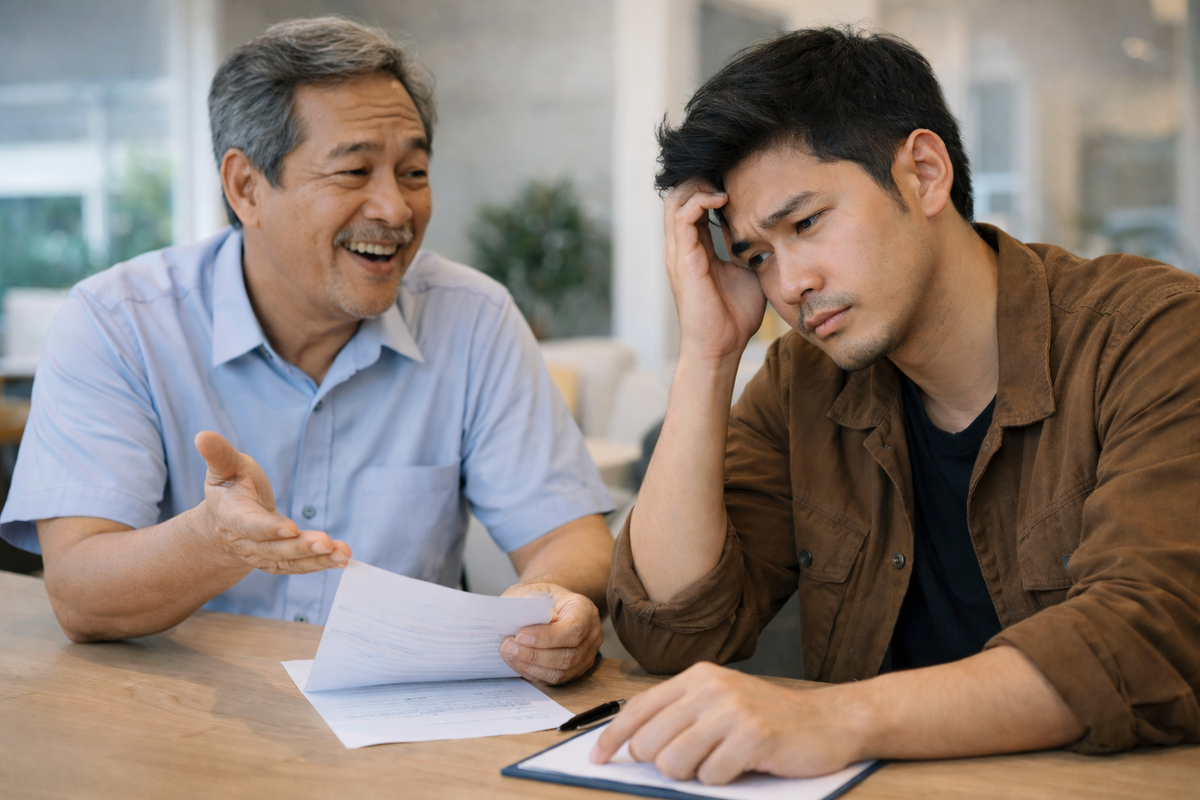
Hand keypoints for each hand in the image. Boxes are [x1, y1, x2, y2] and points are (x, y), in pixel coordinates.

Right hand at [194, 431, 351, 573]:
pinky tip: (341, 561)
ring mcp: (261, 554)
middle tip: (327, 542)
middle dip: (300, 547)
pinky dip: (320, 565)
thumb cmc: (231, 485)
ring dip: (316, 559)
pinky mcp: (277, 560)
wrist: (225, 520)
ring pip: (288, 561)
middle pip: (273, 548)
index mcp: (231, 515)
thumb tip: (203, 436)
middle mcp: (245, 541)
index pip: (249, 524)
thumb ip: (219, 454)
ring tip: (342, 554)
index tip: (291, 528)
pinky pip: (298, 567)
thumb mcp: (225, 467)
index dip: (268, 528)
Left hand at [498, 581, 603, 684]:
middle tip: (508, 646)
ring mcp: (585, 656)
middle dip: (534, 654)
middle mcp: (591, 635)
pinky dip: (532, 672)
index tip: (521, 635)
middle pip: (568, 655)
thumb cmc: (540, 598)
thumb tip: (525, 624)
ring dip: (530, 665)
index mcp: (585, 610)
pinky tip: (516, 661)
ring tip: (508, 653)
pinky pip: (554, 679)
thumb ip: (531, 604)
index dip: (547, 637)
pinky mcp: (574, 671)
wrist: (547, 606)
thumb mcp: (534, 591)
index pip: (574, 629)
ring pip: (560, 671)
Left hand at [591, 662, 861, 784]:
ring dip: (693, 774)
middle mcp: (710, 689)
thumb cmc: (770, 717)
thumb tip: (630, 744)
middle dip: (663, 764)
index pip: (638, 709)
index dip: (612, 738)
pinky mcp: (753, 737)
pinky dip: (723, 780)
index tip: (597, 758)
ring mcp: (732, 711)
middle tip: (694, 761)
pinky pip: (711, 776)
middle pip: (649, 743)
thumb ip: (680, 715)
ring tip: (720, 762)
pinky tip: (743, 765)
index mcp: (697, 678)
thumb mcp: (720, 701)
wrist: (831, 721)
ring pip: (674, 763)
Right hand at [664, 180, 767, 364]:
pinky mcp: (683, 259)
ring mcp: (678, 252)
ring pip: (676, 199)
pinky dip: (700, 200)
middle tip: (730, 177)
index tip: (738, 180)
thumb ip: (743, 248)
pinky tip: (722, 199)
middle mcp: (681, 247)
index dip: (710, 187)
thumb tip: (757, 229)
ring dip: (699, 185)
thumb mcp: (745, 271)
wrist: (721, 347)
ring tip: (725, 186)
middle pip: (679, 195)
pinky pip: (683, 217)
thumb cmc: (734, 316)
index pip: (692, 205)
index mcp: (693, 249)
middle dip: (702, 179)